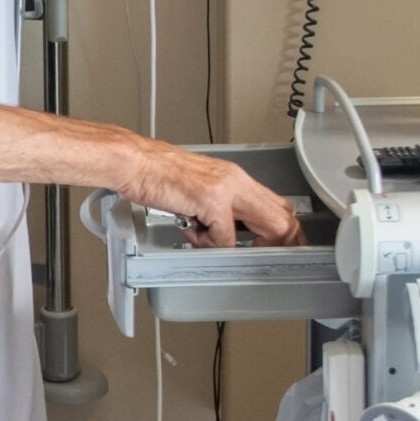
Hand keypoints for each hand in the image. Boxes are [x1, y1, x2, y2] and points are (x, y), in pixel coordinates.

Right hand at [120, 140, 302, 247]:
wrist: (134, 163)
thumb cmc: (155, 174)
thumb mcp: (196, 188)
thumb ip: (215, 209)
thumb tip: (222, 234)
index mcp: (234, 177)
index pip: (276, 203)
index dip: (284, 229)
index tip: (281, 247)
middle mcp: (236, 180)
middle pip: (283, 214)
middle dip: (283, 242)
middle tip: (267, 258)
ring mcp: (227, 190)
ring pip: (265, 226)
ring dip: (248, 246)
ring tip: (214, 244)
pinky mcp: (212, 201)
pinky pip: (225, 237)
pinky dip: (209, 243)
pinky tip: (189, 231)